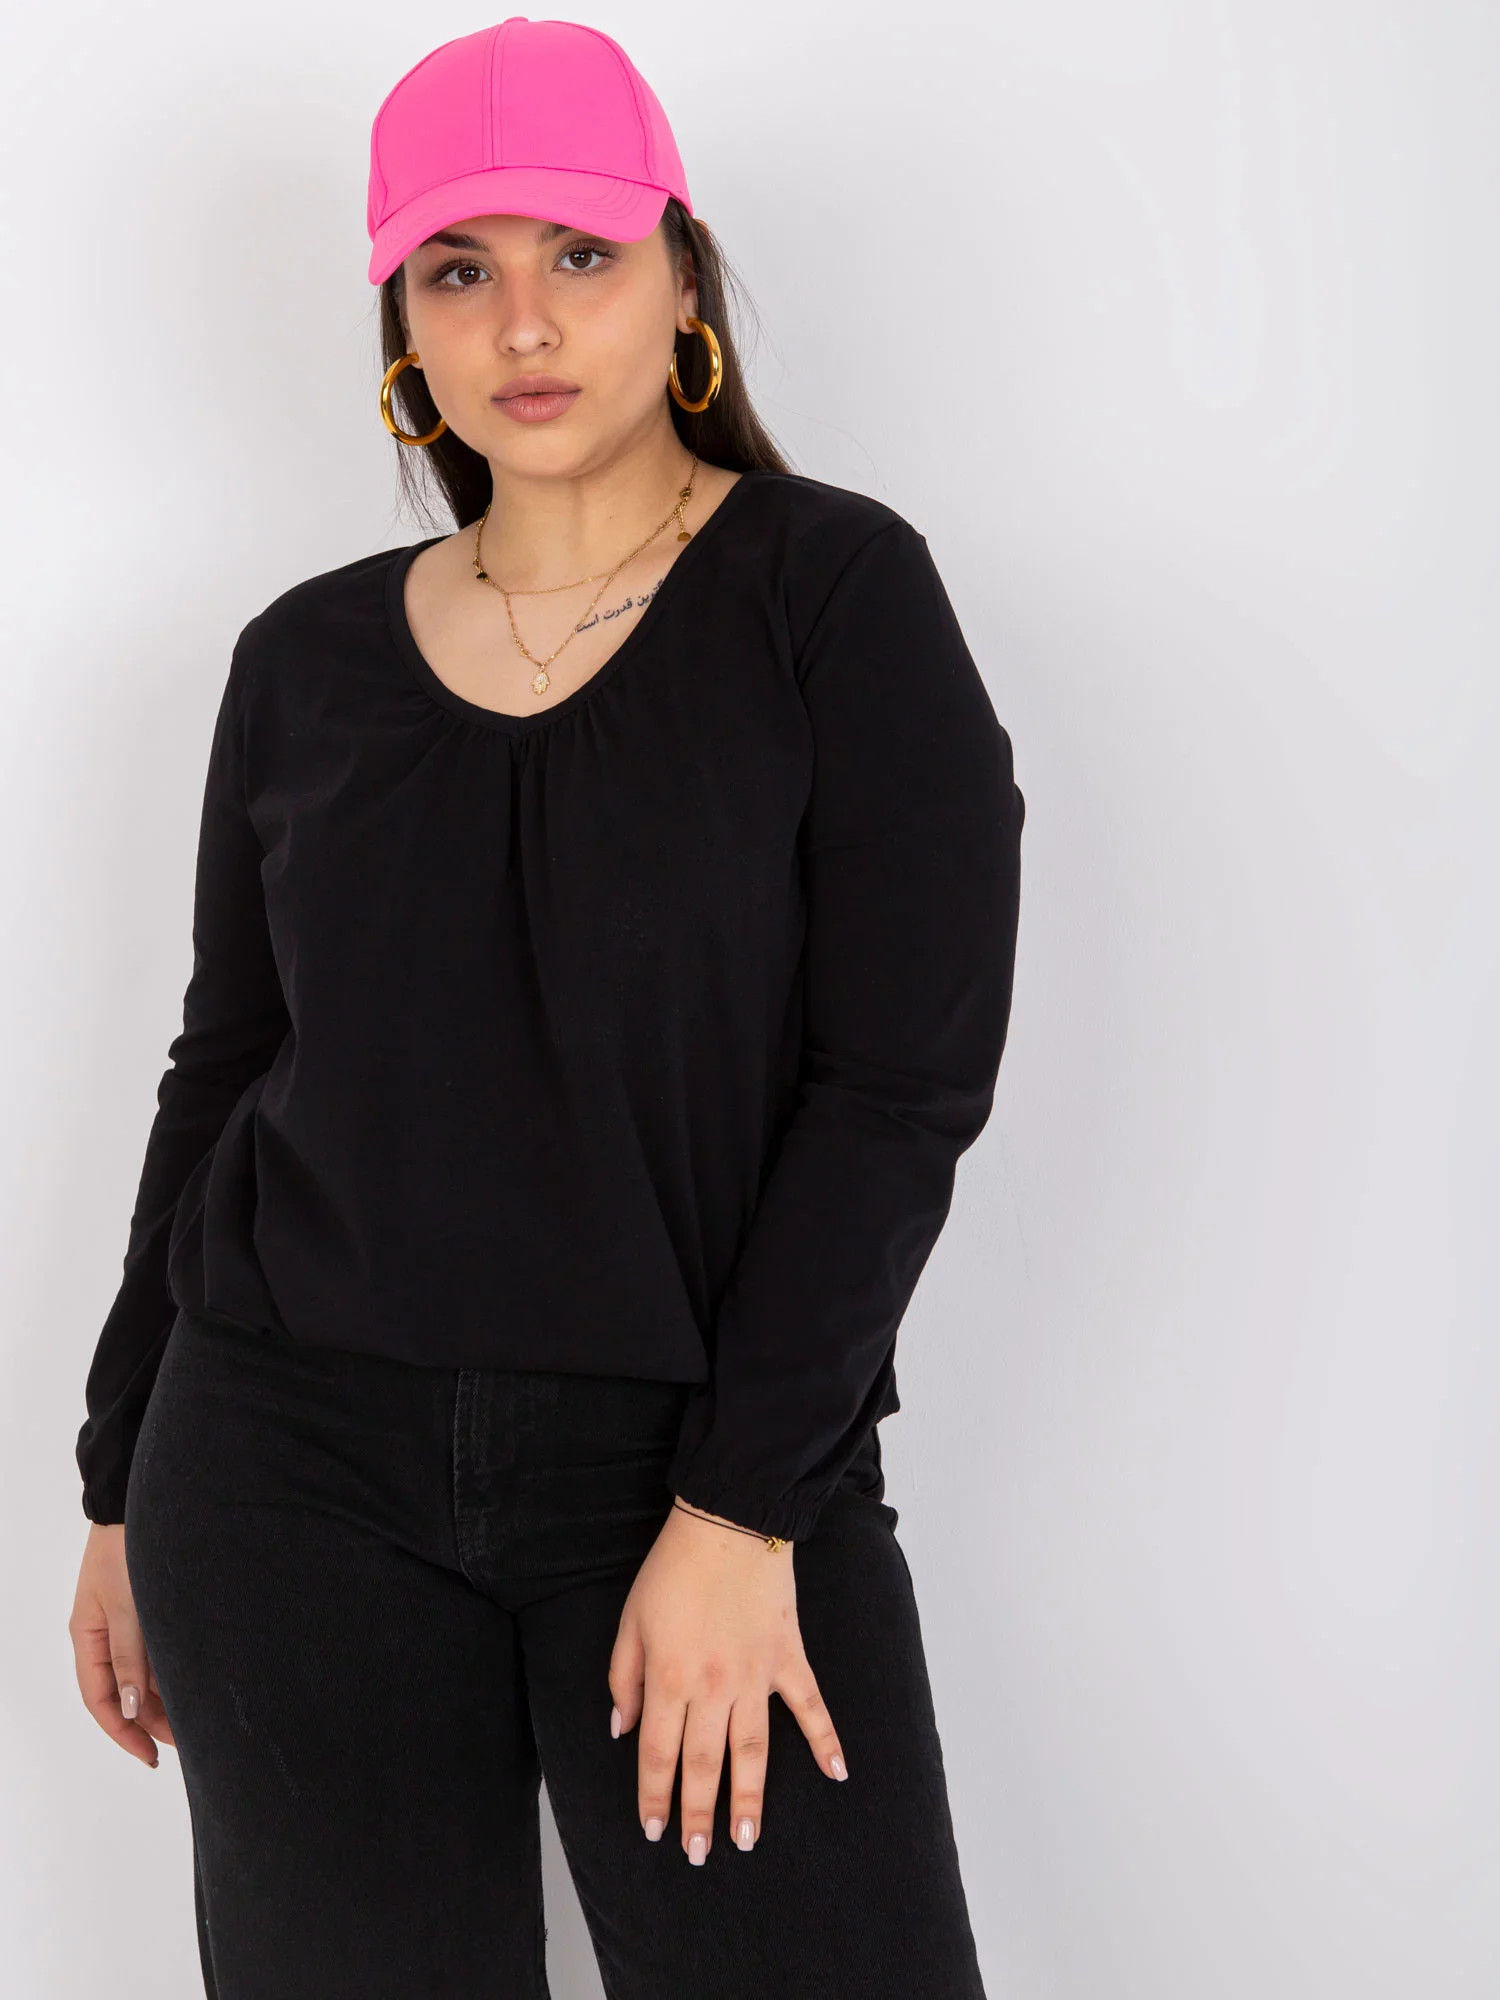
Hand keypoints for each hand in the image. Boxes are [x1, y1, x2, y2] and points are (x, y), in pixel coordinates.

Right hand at [69, 1523, 174, 1767]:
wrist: (142, 1500)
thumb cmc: (129, 1548)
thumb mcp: (128, 1606)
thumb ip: (131, 1657)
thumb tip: (130, 1708)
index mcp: (89, 1635)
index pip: (100, 1698)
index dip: (122, 1731)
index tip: (149, 1755)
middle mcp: (107, 1633)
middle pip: (125, 1690)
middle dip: (151, 1719)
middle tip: (186, 1741)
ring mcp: (129, 1621)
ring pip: (144, 1673)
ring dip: (165, 1697)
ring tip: (196, 1720)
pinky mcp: (151, 1607)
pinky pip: (158, 1650)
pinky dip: (173, 1670)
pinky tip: (195, 1684)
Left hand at [608, 1498, 848, 1861]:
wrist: (728, 1522)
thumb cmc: (673, 1569)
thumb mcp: (630, 1620)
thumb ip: (623, 1678)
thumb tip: (620, 1728)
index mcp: (668, 1678)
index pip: (657, 1753)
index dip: (654, 1796)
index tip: (654, 1831)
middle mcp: (712, 1686)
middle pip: (704, 1764)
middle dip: (699, 1814)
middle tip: (700, 1855)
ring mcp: (755, 1675)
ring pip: (752, 1750)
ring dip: (749, 1798)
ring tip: (746, 1840)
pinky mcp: (787, 1657)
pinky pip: (809, 1705)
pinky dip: (826, 1739)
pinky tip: (837, 1773)